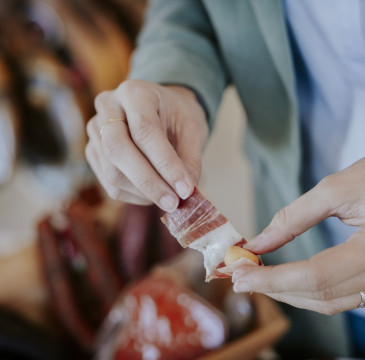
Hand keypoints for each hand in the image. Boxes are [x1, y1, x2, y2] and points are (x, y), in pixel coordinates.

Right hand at [85, 80, 207, 210]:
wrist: (160, 109)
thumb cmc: (177, 116)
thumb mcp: (192, 128)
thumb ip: (190, 158)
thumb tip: (186, 192)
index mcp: (134, 92)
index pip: (145, 130)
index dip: (165, 164)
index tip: (185, 189)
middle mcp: (107, 107)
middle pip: (117, 150)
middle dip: (148, 182)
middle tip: (173, 203)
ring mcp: (95, 130)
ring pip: (112, 172)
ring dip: (143, 193)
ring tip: (169, 197)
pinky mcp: (93, 152)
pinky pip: (110, 184)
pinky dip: (135, 195)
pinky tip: (154, 194)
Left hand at [232, 158, 364, 313]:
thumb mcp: (336, 190)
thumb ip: (294, 218)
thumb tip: (257, 242)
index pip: (315, 276)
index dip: (273, 279)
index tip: (239, 274)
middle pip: (320, 294)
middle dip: (274, 288)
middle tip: (239, 277)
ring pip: (330, 301)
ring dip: (289, 293)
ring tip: (256, 278)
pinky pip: (341, 295)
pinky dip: (307, 290)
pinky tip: (285, 279)